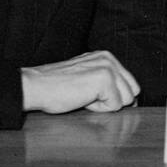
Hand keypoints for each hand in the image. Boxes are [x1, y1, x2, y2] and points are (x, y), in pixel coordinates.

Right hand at [21, 50, 139, 113]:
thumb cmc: (56, 87)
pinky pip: (114, 106)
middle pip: (132, 93)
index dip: (116, 98)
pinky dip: (98, 108)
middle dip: (112, 101)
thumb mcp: (87, 78)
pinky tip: (81, 99)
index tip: (92, 95)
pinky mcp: (104, 79)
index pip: (131, 85)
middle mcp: (109, 59)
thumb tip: (131, 100)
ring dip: (104, 105)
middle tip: (86, 95)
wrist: (35, 86)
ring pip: (125, 101)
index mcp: (107, 57)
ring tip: (83, 96)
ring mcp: (108, 68)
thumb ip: (108, 82)